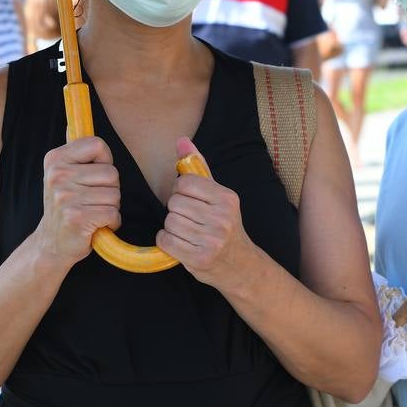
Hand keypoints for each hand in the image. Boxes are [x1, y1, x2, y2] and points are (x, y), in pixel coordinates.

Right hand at [37, 136, 120, 265]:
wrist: (51, 243)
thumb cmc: (66, 206)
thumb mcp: (63, 175)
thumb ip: (74, 151)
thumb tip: (74, 122)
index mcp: (55, 159)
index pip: (97, 145)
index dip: (104, 162)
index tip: (93, 176)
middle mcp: (57, 175)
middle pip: (111, 173)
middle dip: (110, 190)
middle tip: (92, 201)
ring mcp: (65, 197)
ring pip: (115, 195)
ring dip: (111, 207)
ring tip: (93, 212)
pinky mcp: (76, 218)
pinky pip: (113, 213)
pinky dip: (111, 222)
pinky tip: (96, 225)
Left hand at [156, 137, 255, 286]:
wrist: (239, 265)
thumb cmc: (224, 226)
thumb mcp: (217, 195)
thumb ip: (198, 167)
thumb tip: (181, 141)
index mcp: (227, 198)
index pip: (184, 183)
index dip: (180, 191)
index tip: (189, 200)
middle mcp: (221, 218)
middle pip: (174, 203)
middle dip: (176, 210)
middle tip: (190, 220)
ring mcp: (211, 240)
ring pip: (169, 222)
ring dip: (171, 227)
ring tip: (187, 232)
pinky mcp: (199, 258)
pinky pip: (166, 240)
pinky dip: (167, 241)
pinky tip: (180, 243)